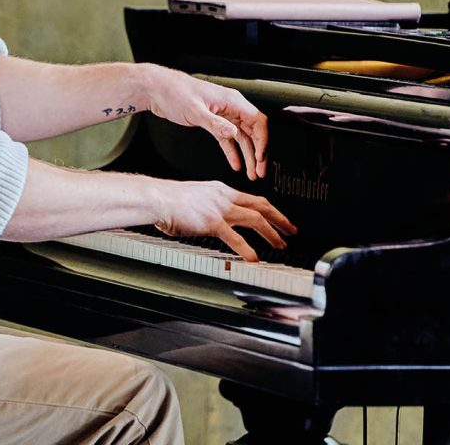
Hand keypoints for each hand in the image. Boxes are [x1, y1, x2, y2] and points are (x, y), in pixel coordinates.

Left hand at [144, 65, 267, 179]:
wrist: (158, 90)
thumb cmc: (174, 92)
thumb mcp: (195, 110)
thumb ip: (215, 124)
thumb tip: (233, 133)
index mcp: (231, 101)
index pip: (257, 121)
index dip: (262, 141)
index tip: (260, 157)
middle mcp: (230, 107)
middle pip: (252, 131)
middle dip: (257, 152)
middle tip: (259, 171)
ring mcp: (222, 114)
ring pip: (241, 137)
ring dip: (247, 155)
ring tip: (250, 172)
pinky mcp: (212, 121)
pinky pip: (227, 139)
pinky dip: (232, 152)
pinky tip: (235, 163)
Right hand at [156, 180, 296, 261]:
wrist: (157, 198)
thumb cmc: (170, 200)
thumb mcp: (196, 198)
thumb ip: (210, 207)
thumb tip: (216, 220)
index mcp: (221, 190)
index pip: (253, 198)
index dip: (269, 210)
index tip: (279, 218)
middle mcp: (224, 196)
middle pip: (261, 205)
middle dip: (280, 219)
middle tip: (292, 230)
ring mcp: (219, 208)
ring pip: (255, 219)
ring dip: (271, 233)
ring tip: (281, 245)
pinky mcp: (212, 222)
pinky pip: (235, 237)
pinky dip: (247, 249)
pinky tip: (254, 259)